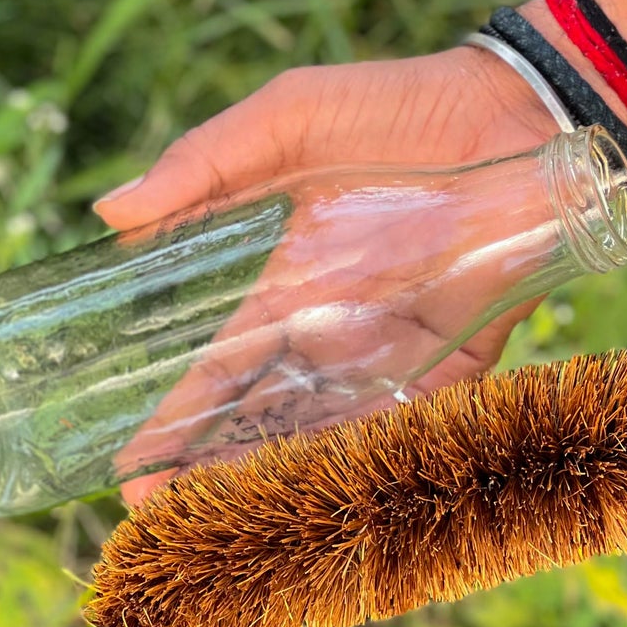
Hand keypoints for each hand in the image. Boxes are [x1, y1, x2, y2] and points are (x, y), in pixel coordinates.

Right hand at [94, 45, 565, 505]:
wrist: (515, 110)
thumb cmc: (399, 104)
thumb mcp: (292, 118)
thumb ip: (210, 163)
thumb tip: (111, 213)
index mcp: (289, 281)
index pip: (220, 366)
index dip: (176, 418)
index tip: (129, 470)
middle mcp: (336, 328)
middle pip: (266, 417)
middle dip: (213, 469)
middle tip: (161, 515)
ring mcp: (394, 349)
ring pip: (327, 435)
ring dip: (279, 478)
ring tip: (226, 521)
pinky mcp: (458, 360)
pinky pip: (408, 425)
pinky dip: (367, 463)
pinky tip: (323, 501)